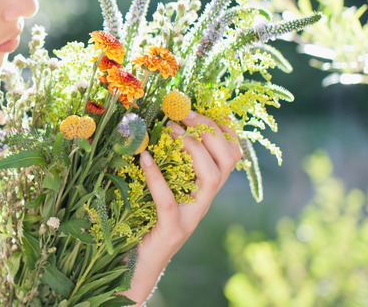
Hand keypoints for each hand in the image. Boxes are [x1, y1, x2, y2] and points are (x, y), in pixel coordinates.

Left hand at [120, 111, 241, 303]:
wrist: (136, 264)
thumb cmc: (144, 219)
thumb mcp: (158, 184)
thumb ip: (164, 160)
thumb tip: (154, 121)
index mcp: (205, 188)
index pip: (231, 152)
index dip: (223, 126)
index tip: (201, 103)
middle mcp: (205, 200)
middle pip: (228, 160)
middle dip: (210, 130)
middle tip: (183, 111)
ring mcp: (191, 216)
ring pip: (211, 177)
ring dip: (193, 147)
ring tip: (170, 129)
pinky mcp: (171, 230)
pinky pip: (168, 201)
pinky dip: (157, 177)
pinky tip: (145, 158)